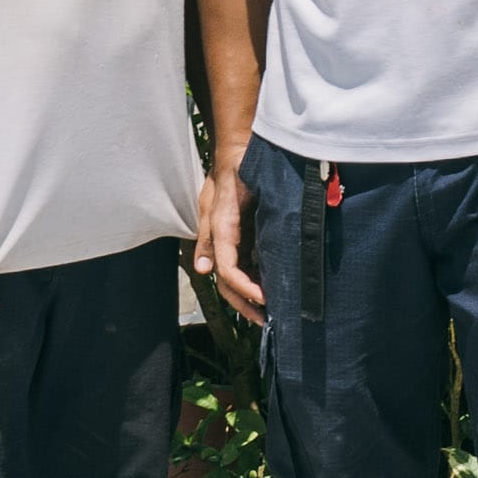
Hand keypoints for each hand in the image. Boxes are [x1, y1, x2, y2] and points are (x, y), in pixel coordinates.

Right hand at [197, 158, 261, 323]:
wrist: (240, 155)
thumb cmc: (227, 179)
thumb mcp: (213, 208)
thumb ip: (208, 240)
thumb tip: (202, 272)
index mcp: (219, 241)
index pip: (229, 276)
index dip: (245, 290)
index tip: (265, 299)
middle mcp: (228, 246)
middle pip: (233, 286)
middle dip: (248, 305)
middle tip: (268, 322)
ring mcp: (238, 243)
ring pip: (242, 279)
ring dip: (254, 297)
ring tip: (272, 313)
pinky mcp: (250, 237)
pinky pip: (253, 264)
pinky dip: (261, 279)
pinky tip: (275, 289)